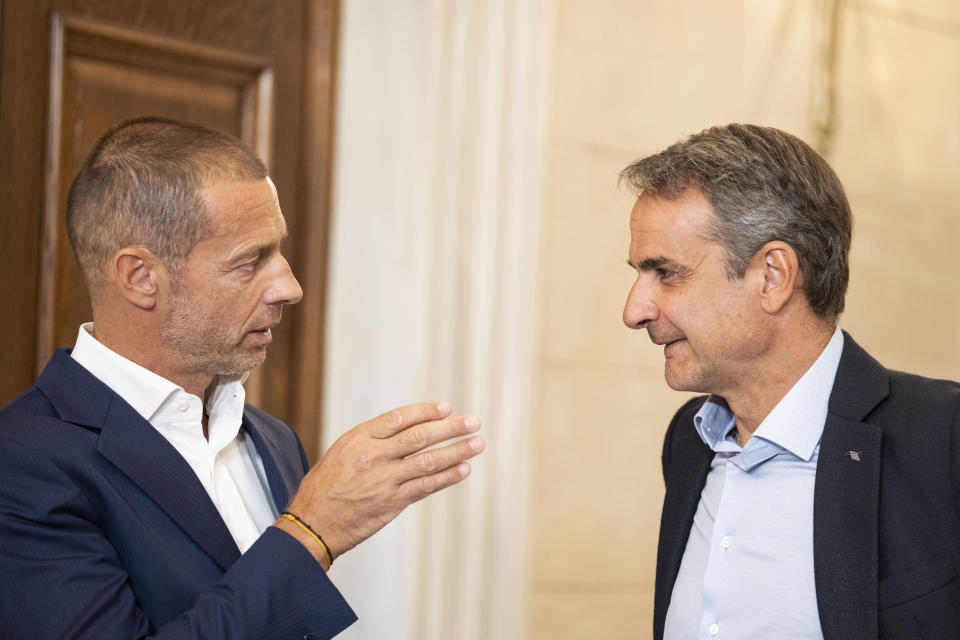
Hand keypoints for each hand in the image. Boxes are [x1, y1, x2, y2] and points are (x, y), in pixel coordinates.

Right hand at [277, 401, 483, 565]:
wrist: (312, 524)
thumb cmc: (325, 487)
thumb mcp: (341, 452)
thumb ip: (372, 441)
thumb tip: (406, 430)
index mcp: (359, 439)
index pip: (399, 418)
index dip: (426, 411)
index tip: (447, 407)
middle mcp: (374, 456)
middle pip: (420, 437)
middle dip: (450, 428)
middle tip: (473, 422)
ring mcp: (385, 480)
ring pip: (428, 461)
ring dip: (457, 451)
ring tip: (477, 444)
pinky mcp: (392, 503)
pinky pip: (426, 487)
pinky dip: (447, 477)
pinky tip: (463, 469)